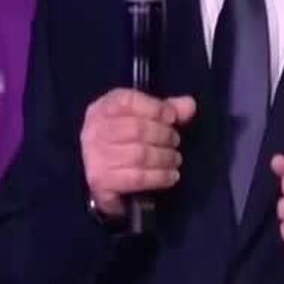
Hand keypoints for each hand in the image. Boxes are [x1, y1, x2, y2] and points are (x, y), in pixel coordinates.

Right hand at [80, 90, 196, 215]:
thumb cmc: (125, 141)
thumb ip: (167, 109)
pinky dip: (159, 177)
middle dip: (164, 136)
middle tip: (175, 142)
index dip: (155, 108)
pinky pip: (137, 178)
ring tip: (175, 159)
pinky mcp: (101, 182)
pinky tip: (171, 176)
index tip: (172, 118)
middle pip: (136, 129)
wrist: (103, 173)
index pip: (127, 101)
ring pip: (139, 155)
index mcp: (104, 108)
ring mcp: (95, 157)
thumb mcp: (144, 118)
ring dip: (165, 158)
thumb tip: (189, 105)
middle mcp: (95, 130)